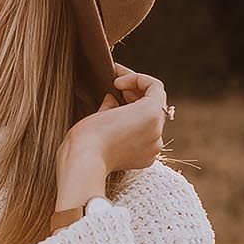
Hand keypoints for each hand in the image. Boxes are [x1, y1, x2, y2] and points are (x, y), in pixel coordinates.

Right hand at [57, 67, 166, 181]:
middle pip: (155, 104)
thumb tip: (114, 101)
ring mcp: (153, 147)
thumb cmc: (90, 134)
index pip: (154, 87)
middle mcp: (158, 130)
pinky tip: (117, 126)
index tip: (116, 82)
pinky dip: (134, 128)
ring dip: (135, 111)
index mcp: (152, 113)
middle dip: (136, 93)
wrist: (84, 165)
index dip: (135, 78)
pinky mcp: (145, 159)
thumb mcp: (103, 110)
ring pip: (151, 121)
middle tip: (116, 87)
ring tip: (115, 105)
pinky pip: (145, 137)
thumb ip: (113, 102)